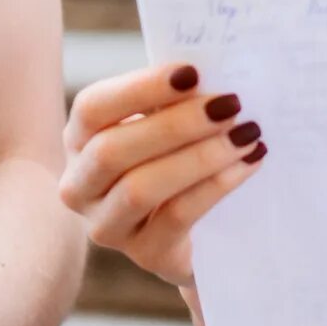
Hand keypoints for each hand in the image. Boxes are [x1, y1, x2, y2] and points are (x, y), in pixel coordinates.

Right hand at [57, 63, 264, 289]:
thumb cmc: (175, 157)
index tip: (192, 71)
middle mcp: (79, 185)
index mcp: (79, 139)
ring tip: (246, 133)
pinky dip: (216, 186)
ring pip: (141, 188)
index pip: (93, 108)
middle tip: (230, 104)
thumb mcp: (165, 124)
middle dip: (176, 124)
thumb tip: (215, 72)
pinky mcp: (144, 254)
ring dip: (200, 156)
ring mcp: (106, 225)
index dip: (140, 88)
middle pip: (113, 151)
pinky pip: (176, 217)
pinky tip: (247, 164)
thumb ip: (176, 100)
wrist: (192, 232)